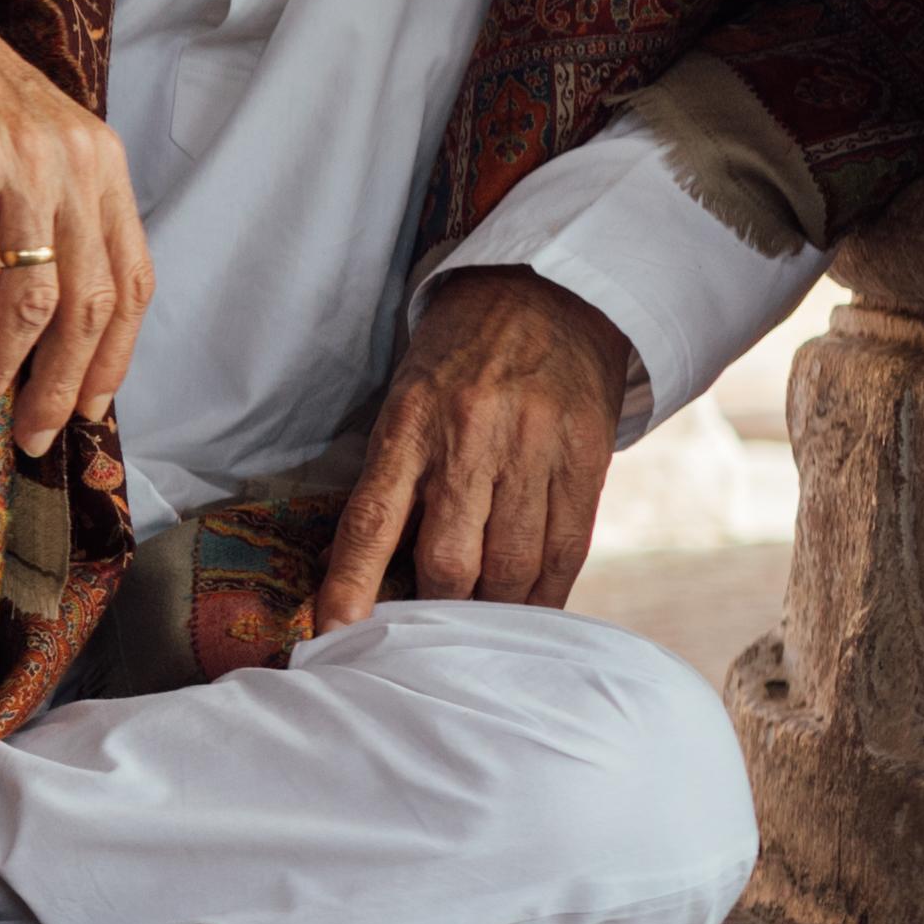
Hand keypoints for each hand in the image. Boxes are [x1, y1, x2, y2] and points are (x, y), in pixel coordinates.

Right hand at [0, 0, 150, 455]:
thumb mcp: (28, 140)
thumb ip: (49, 206)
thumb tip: (45, 307)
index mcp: (102, 162)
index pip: (134, 280)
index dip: (114, 357)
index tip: (83, 410)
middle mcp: (75, 164)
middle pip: (89, 303)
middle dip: (57, 385)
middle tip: (26, 436)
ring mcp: (21, 163)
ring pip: (32, 299)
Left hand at [314, 267, 632, 630]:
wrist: (548, 290)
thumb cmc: (459, 355)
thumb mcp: (407, 397)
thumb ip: (394, 478)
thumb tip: (369, 571)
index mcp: (411, 421)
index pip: (373, 519)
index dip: (352, 584)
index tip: (335, 633)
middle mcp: (472, 437)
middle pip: (450, 559)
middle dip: (436, 608)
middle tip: (427, 630)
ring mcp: (536, 449)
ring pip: (512, 566)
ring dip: (493, 610)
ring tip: (479, 628)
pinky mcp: (588, 459)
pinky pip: (567, 549)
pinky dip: (546, 592)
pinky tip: (531, 610)